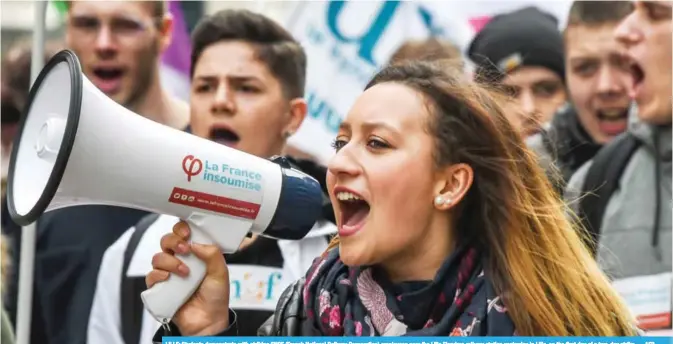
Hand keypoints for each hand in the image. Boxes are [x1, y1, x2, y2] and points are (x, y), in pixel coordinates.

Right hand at [146, 221, 230, 335]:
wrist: (207, 321)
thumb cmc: (215, 297)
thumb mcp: (220, 272)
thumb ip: (212, 254)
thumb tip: (196, 243)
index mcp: (195, 253)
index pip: (182, 233)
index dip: (181, 229)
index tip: (187, 233)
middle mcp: (180, 260)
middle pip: (167, 241)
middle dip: (174, 242)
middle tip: (185, 249)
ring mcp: (168, 274)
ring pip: (158, 257)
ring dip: (170, 261)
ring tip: (184, 272)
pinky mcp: (160, 287)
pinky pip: (151, 275)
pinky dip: (159, 275)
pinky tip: (169, 279)